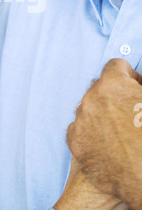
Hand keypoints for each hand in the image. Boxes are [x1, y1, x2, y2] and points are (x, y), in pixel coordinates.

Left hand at [67, 59, 141, 209]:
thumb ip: (140, 87)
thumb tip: (137, 87)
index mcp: (113, 85)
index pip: (116, 66)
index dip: (130, 76)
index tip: (136, 87)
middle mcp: (91, 98)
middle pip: (100, 87)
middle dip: (114, 96)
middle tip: (130, 111)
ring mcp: (80, 120)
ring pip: (88, 107)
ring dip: (102, 114)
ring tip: (120, 131)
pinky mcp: (74, 141)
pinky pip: (79, 128)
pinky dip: (90, 132)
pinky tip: (107, 143)